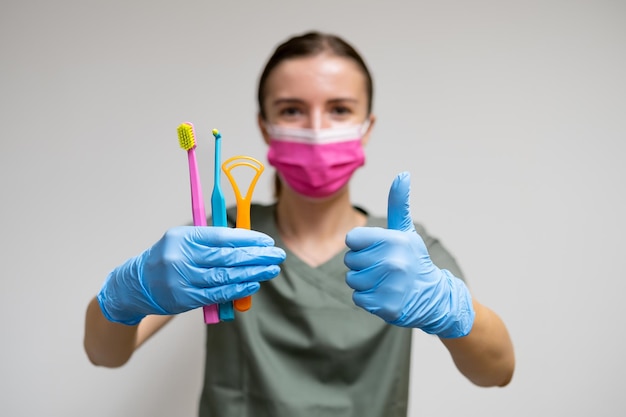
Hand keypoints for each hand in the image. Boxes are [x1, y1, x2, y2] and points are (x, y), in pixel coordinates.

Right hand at [97, 226, 285, 324]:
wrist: (137, 285)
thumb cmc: (168, 258)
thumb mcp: (184, 240)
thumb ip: (212, 240)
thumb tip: (248, 241)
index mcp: (183, 237)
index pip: (221, 236)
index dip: (248, 238)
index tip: (267, 240)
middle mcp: (181, 257)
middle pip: (227, 256)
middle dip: (256, 255)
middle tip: (277, 254)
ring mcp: (182, 279)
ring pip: (225, 276)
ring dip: (253, 273)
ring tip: (271, 269)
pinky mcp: (185, 299)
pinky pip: (217, 293)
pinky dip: (238, 289)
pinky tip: (254, 284)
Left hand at [344, 172, 474, 337]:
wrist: (433, 296)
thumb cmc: (413, 259)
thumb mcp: (406, 231)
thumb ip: (398, 204)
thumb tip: (403, 174)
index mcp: (393, 240)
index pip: (352, 239)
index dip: (361, 245)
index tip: (377, 250)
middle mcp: (392, 262)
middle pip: (350, 260)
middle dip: (362, 265)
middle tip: (383, 268)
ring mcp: (390, 285)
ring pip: (352, 280)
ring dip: (364, 282)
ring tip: (383, 281)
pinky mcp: (387, 306)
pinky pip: (358, 298)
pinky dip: (367, 299)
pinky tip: (384, 294)